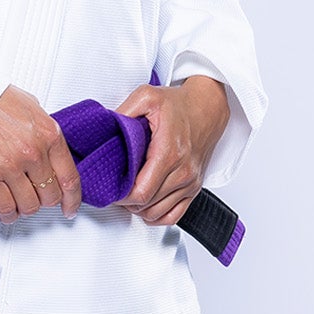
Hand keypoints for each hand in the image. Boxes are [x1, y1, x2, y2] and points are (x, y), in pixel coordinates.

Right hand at [0, 85, 82, 221]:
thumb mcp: (31, 107)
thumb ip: (43, 131)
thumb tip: (49, 150)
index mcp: (49, 134)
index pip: (69, 177)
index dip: (72, 199)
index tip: (70, 207)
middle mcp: (33, 153)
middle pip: (50, 195)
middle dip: (46, 200)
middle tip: (40, 198)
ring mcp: (11, 166)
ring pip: (29, 204)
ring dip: (27, 207)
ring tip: (22, 203)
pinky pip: (6, 206)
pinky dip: (9, 214)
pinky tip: (9, 212)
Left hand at [113, 75, 229, 225]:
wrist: (208, 107)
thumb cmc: (180, 104)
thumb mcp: (147, 97)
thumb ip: (124, 112)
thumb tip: (104, 127)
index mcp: (169, 153)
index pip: (141, 192)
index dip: (120, 196)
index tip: (111, 187)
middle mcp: (183, 171)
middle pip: (147, 205)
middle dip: (126, 201)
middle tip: (115, 188)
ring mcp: (190, 182)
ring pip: (157, 213)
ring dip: (139, 209)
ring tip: (128, 194)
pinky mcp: (194, 188)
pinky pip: (174, 215)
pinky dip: (156, 216)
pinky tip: (145, 206)